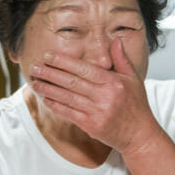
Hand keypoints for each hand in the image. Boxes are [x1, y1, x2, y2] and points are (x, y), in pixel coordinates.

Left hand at [29, 38, 159, 154]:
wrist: (139, 134)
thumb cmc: (136, 105)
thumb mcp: (133, 79)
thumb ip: (122, 59)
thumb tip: (116, 40)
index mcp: (113, 82)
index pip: (84, 68)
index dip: (64, 62)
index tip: (48, 56)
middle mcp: (105, 96)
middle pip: (72, 82)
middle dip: (51, 73)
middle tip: (35, 67)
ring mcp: (97, 111)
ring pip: (67, 97)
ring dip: (48, 89)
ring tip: (34, 82)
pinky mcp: (91, 125)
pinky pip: (69, 113)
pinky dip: (56, 105)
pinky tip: (46, 99)